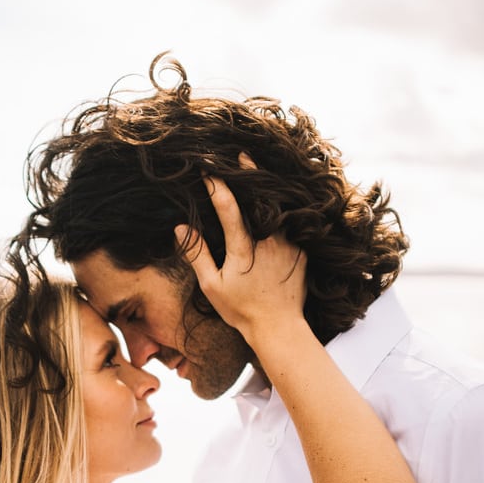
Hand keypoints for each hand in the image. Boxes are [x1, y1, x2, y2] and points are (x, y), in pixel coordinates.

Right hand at [174, 171, 306, 346]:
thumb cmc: (241, 310)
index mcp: (243, 248)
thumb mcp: (212, 286)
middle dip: (251, 174)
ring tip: (262, 172)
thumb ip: (197, 255)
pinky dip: (285, 211)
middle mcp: (268, 241)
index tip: (208, 171)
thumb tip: (181, 228)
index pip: (229, 208)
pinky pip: (293, 224)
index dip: (218, 187)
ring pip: (279, 209)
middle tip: (241, 155)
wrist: (279, 327)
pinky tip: (280, 203)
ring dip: (270, 190)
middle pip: (260, 199)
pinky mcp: (302, 251)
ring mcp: (288, 244)